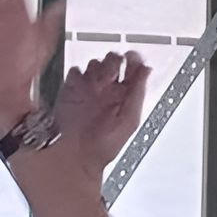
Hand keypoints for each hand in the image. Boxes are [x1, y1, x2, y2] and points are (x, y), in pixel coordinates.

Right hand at [51, 50, 151, 190]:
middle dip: (112, 61)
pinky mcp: (69, 92)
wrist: (75, 159)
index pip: (132, 70)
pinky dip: (78, 73)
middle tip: (111, 70)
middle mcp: (107, 92)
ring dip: (96, 67)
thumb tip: (146, 70)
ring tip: (97, 80)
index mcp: (124, 98)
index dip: (134, 60)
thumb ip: (137, 93)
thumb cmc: (102, 148)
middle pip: (112, 62)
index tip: (132, 56)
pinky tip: (81, 83)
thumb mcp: (129, 120)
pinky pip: (75, 72)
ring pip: (94, 64)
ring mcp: (88, 91)